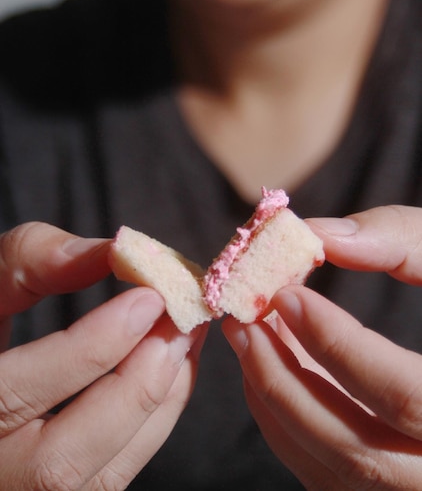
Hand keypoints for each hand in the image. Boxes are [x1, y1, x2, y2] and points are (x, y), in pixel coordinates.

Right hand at [0, 222, 205, 489]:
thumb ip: (27, 262)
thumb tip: (109, 253)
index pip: (15, 395)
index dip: (89, 349)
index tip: (147, 298)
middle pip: (59, 462)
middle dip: (135, 388)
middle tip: (180, 323)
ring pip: (96, 480)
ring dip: (157, 404)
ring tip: (187, 338)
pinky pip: (110, 477)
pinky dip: (151, 424)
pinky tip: (171, 371)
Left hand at [223, 205, 421, 489]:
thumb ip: (404, 241)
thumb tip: (325, 237)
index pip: (403, 397)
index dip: (339, 347)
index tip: (287, 296)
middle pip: (356, 448)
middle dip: (285, 380)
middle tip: (244, 321)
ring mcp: (415, 485)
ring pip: (334, 468)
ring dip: (275, 401)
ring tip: (248, 337)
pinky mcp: (390, 483)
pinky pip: (328, 474)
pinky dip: (287, 423)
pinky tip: (272, 369)